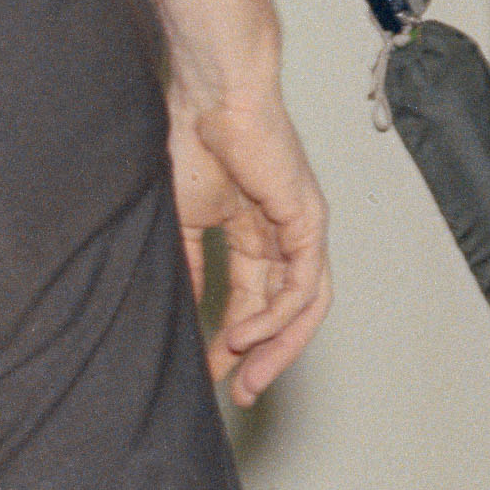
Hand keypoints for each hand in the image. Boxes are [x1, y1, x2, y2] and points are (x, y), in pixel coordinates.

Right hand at [170, 87, 331, 402]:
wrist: (210, 95)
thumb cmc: (191, 138)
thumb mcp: (182, 219)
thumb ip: (189, 266)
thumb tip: (180, 310)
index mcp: (252, 228)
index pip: (251, 295)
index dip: (233, 338)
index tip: (210, 373)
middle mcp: (283, 231)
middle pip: (283, 307)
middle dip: (263, 356)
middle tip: (239, 394)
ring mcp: (300, 226)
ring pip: (303, 304)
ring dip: (277, 346)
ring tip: (247, 380)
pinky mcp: (309, 219)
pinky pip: (303, 282)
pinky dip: (277, 313)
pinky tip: (244, 333)